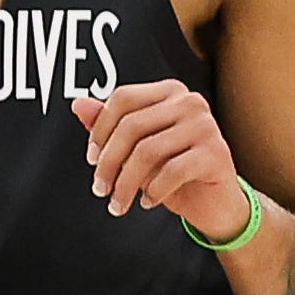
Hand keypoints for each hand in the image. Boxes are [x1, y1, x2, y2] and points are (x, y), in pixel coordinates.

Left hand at [72, 79, 245, 234]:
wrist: (214, 202)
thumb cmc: (175, 171)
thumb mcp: (136, 148)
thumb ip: (109, 125)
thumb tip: (78, 104)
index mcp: (169, 92)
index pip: (122, 99)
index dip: (99, 130)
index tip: (92, 158)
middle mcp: (190, 102)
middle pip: (132, 126)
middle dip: (109, 163)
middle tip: (100, 188)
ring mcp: (206, 125)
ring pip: (148, 151)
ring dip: (126, 184)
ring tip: (119, 202)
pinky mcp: (216, 152)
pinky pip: (172, 171)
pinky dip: (153, 191)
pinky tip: (148, 202)